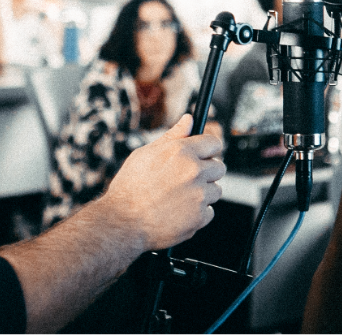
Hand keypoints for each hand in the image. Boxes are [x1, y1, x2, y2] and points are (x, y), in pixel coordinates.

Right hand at [101, 114, 225, 249]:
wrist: (123, 222)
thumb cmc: (130, 187)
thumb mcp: (146, 153)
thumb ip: (173, 136)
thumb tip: (189, 119)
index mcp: (181, 151)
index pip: (213, 143)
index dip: (209, 149)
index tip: (205, 155)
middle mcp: (193, 170)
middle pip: (219, 167)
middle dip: (207, 172)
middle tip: (186, 180)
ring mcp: (198, 194)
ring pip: (215, 190)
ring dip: (203, 194)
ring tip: (179, 198)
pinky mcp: (199, 216)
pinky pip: (209, 212)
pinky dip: (197, 214)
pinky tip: (179, 212)